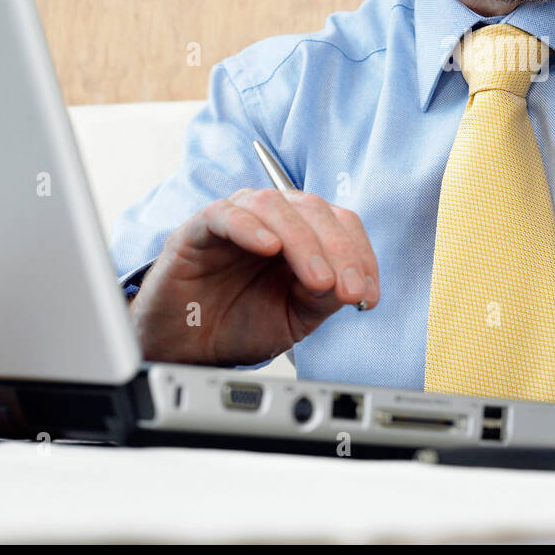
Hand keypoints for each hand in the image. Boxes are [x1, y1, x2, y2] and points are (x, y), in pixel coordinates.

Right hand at [129, 187, 379, 365]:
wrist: (186, 349)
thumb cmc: (237, 325)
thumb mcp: (294, 318)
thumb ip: (322, 298)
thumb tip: (350, 284)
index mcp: (301, 235)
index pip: (341, 224)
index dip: (360, 255)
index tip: (367, 295)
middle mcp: (272, 220)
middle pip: (314, 210)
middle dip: (339, 250)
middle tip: (346, 290)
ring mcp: (235, 219)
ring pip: (275, 205)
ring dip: (304, 241)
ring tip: (316, 279)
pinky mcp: (198, 229)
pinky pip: (225, 213)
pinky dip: (251, 227)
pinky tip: (269, 248)